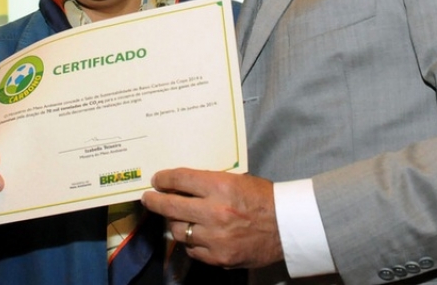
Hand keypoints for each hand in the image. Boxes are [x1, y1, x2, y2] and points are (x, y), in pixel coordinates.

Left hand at [141, 168, 282, 268]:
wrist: (288, 227)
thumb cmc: (263, 198)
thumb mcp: (237, 180)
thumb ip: (209, 183)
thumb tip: (181, 184)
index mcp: (221, 186)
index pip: (180, 179)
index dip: (164, 179)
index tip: (157, 180)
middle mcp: (215, 212)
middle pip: (171, 206)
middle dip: (155, 201)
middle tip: (148, 198)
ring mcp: (215, 237)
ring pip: (178, 230)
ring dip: (174, 222)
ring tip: (175, 217)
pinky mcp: (219, 257)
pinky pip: (192, 249)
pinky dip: (190, 241)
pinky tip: (194, 234)